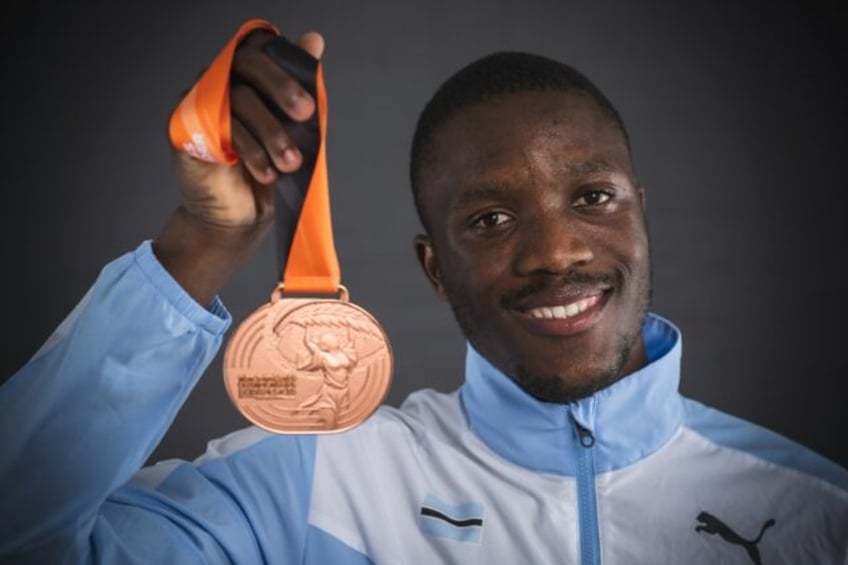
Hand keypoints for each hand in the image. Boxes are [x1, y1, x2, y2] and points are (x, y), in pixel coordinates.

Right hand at [154, 28, 324, 304]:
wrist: (237, 220)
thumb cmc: (267, 172)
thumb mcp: (294, 131)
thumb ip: (301, 89)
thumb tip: (313, 39)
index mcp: (241, 77)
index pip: (258, 50)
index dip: (284, 65)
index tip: (310, 98)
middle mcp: (216, 84)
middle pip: (246, 64)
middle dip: (282, 87)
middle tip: (307, 114)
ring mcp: (197, 104)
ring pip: (238, 99)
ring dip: (272, 133)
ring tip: (291, 163)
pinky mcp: (183, 130)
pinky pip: (220, 128)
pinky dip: (250, 151)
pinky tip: (267, 173)